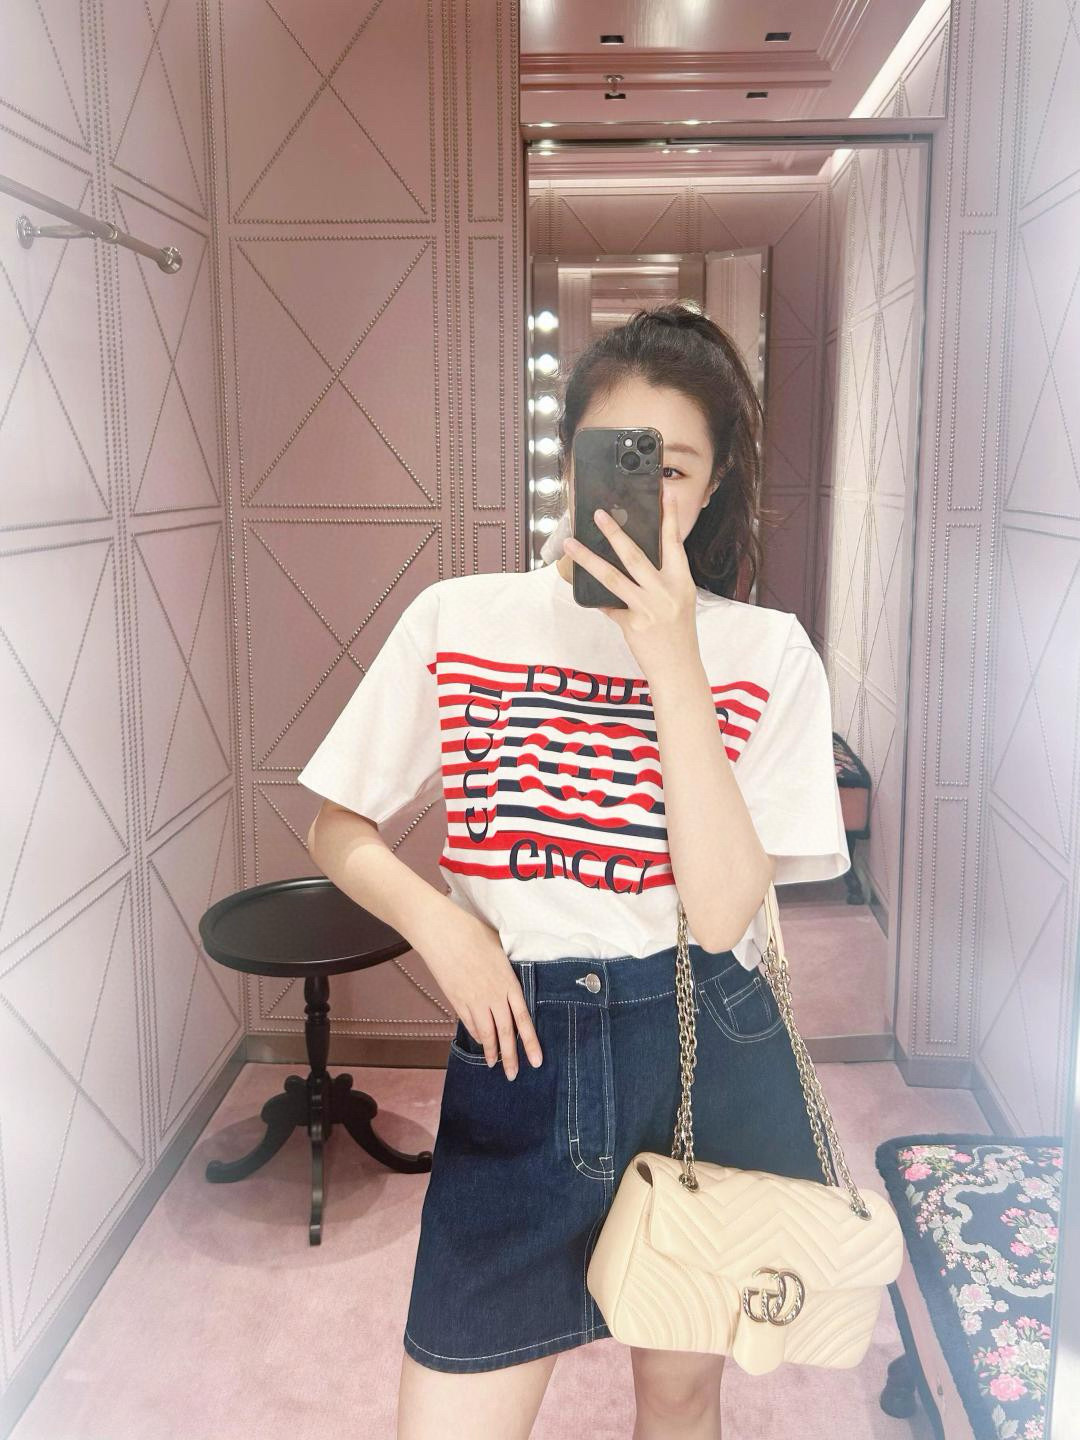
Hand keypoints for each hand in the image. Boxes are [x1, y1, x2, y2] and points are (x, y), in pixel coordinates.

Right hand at [415, 906, 541, 1078]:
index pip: (524, 1019)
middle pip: (505, 1033)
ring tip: (495, 1064)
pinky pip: (468, 1024)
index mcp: (508, 982)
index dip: (531, 1042)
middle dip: (511, 1057)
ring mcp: (473, 1000)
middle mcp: (493, 996)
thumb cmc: (472, 932)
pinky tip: (481, 1042)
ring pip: (486, 1033)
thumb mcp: (500, 948)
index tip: (537, 1060)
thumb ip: (507, 969)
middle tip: (513, 1075)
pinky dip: (476, 1036)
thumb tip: (510, 979)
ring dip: (492, 1051)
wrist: (441, 931)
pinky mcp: (456, 1000)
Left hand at [564, 478, 700, 682]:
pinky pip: (607, 605)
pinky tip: (580, 587)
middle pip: (635, 555)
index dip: (670, 517)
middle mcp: (665, 592)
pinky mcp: (631, 624)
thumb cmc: (678, 636)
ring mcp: (647, 608)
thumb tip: (633, 563)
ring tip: (571, 545)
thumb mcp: (678, 602)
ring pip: (612, 577)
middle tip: (599, 514)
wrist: (679, 669)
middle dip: (615, 532)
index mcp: (681, 582)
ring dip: (588, 558)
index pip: (675, 543)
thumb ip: (661, 581)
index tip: (664, 494)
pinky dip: (595, 597)